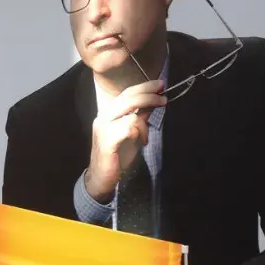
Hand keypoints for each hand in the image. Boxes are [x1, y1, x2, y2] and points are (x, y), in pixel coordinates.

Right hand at [85, 80, 165, 203]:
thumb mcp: (132, 133)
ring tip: (145, 137)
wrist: (101, 179)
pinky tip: (141, 142)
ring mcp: (103, 128)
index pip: (127, 93)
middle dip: (148, 95)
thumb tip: (152, 103)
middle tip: (163, 99)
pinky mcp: (107, 140)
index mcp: (108, 113)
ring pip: (129, 110)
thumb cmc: (117, 158)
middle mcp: (103, 117)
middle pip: (128, 97)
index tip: (160, 85)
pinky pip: (128, 127)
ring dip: (144, 122)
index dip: (144, 87)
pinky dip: (139, 132)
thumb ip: (139, 117)